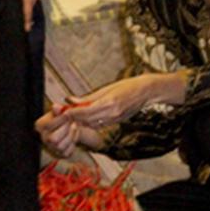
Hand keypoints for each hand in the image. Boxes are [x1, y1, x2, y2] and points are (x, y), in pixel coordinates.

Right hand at [36, 106, 103, 157]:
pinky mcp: (60, 154)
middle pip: (53, 138)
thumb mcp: (60, 111)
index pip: (48, 125)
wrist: (69, 126)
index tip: (68, 114)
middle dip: (65, 129)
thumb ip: (58, 109)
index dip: (60, 120)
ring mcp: (51, 147)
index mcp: (40, 126)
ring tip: (75, 127)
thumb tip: (56, 107)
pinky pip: (67, 152)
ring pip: (60, 146)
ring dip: (71, 136)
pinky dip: (73, 144)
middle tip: (73, 122)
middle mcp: (43, 138)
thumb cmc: (63, 117)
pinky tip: (75, 135)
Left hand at [65, 73, 185, 128]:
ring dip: (81, 122)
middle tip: (63, 114)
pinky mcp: (117, 122)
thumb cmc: (128, 86)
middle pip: (86, 120)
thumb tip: (71, 99)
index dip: (72, 113)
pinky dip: (90, 122)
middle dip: (73, 118)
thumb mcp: (107, 88)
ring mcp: (115, 119)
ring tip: (72, 116)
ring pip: (91, 125)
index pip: (84, 111)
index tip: (63, 110)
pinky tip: (85, 117)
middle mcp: (112, 113)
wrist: (146, 92)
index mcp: (109, 102)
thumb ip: (88, 97)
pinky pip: (99, 125)